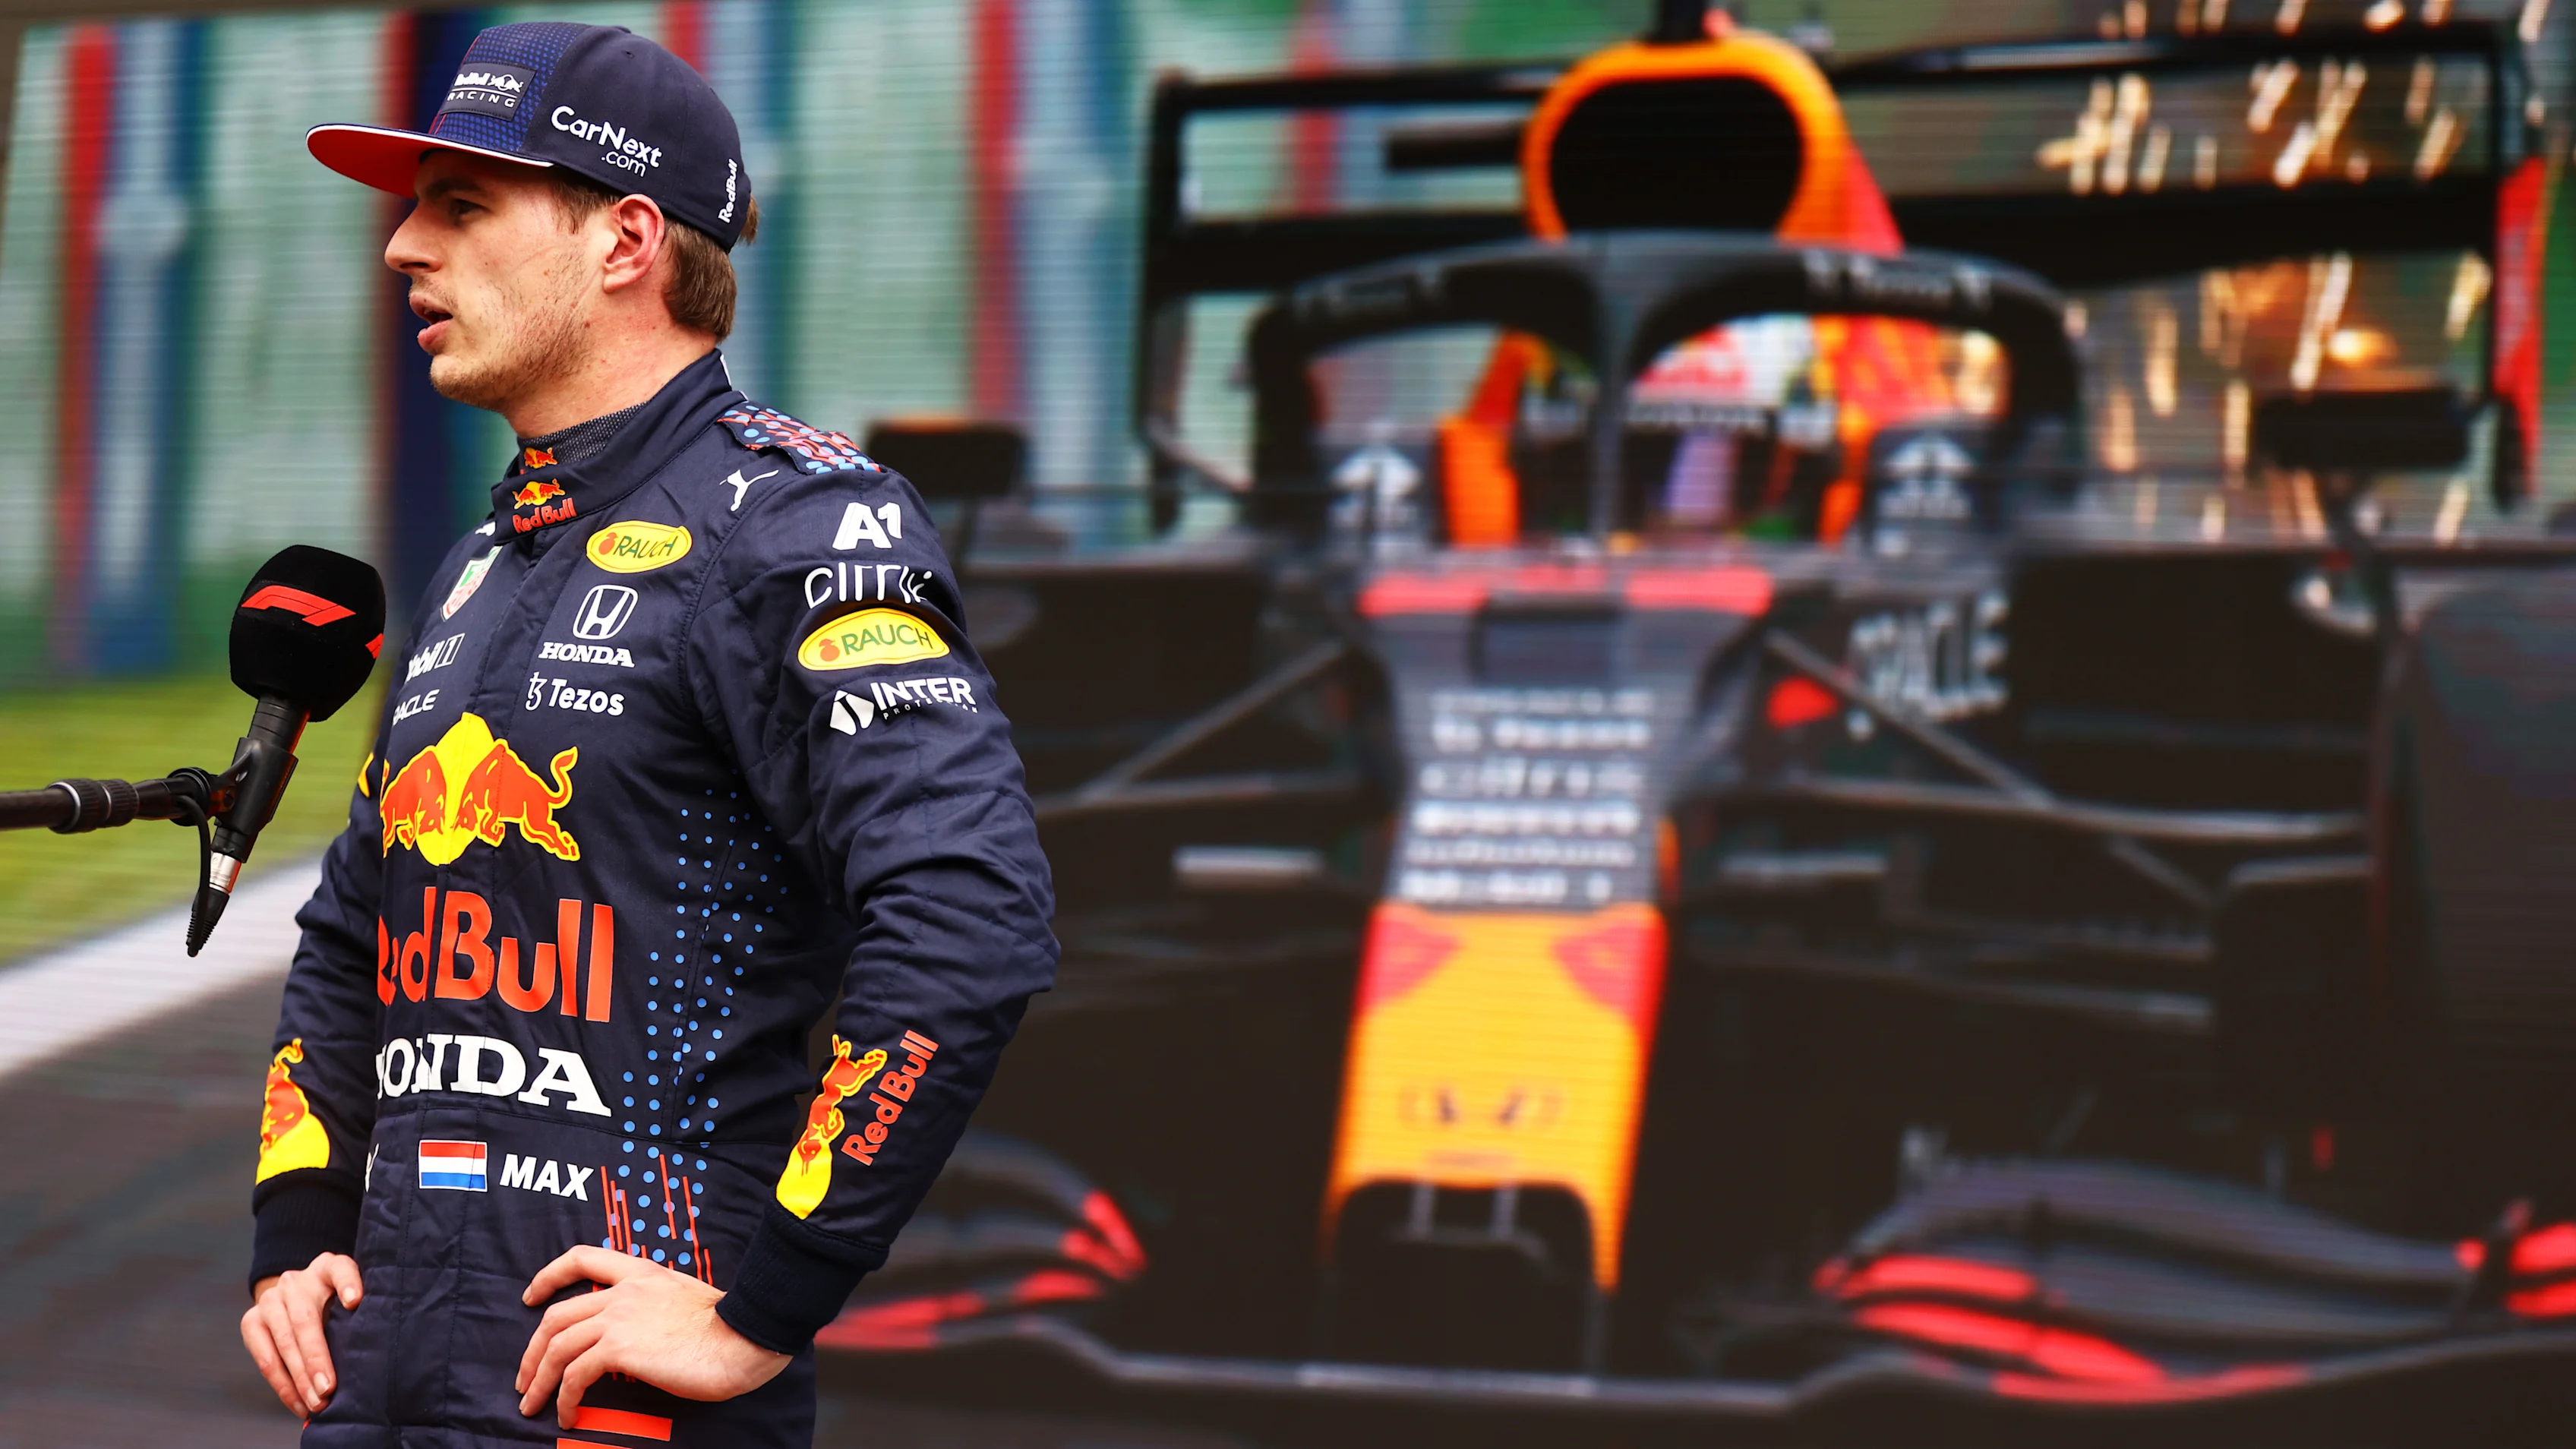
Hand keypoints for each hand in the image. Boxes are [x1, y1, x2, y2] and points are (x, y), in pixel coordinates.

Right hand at [241, 1252, 362, 1415]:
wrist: (292, 1294)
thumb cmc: (333, 1300)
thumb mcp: (349, 1294)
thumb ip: (359, 1308)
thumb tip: (377, 1342)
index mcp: (326, 1267)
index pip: (340, 1270)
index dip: (348, 1284)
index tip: (355, 1302)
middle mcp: (295, 1281)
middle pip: (305, 1321)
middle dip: (316, 1359)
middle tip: (328, 1389)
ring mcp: (269, 1300)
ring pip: (282, 1344)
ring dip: (299, 1379)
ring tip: (315, 1403)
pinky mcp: (251, 1321)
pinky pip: (265, 1359)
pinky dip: (283, 1386)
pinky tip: (298, 1403)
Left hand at [516, 1246, 788, 1425]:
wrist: (743, 1337)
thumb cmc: (726, 1326)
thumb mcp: (684, 1299)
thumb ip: (655, 1306)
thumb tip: (641, 1332)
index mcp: (641, 1273)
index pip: (582, 1258)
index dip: (549, 1276)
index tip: (531, 1297)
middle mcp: (624, 1290)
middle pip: (557, 1315)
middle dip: (533, 1350)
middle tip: (526, 1377)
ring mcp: (619, 1317)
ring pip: (558, 1345)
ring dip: (539, 1378)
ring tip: (533, 1404)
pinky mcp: (620, 1348)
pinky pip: (575, 1374)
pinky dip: (564, 1397)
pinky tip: (568, 1413)